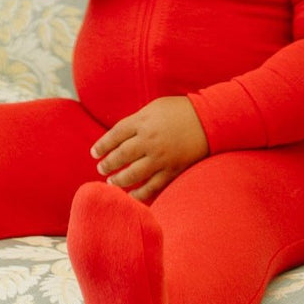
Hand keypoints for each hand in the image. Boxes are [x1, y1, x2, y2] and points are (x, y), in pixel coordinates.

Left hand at [91, 96, 208, 202]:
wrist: (208, 120)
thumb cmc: (180, 110)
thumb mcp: (155, 107)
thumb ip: (137, 121)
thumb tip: (120, 136)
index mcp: (143, 121)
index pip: (115, 135)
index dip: (102, 145)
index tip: (94, 153)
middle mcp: (149, 140)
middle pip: (121, 155)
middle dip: (108, 164)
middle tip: (101, 169)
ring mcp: (161, 157)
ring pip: (133, 174)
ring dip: (119, 180)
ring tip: (112, 182)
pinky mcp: (172, 170)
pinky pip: (152, 186)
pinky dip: (140, 194)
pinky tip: (131, 196)